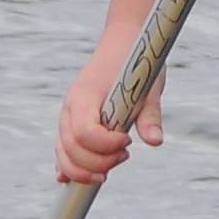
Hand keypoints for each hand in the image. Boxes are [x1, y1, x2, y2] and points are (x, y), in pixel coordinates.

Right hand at [56, 29, 163, 185]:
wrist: (126, 40)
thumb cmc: (139, 62)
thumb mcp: (150, 88)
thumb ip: (149, 116)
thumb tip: (155, 142)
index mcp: (86, 95)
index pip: (84, 132)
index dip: (104, 145)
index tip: (128, 144)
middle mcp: (72, 106)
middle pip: (70, 147)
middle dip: (95, 162)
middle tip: (124, 158)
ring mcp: (70, 113)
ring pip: (64, 150)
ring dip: (83, 168)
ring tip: (109, 170)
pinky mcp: (74, 120)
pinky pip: (63, 146)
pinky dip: (67, 164)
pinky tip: (69, 179)